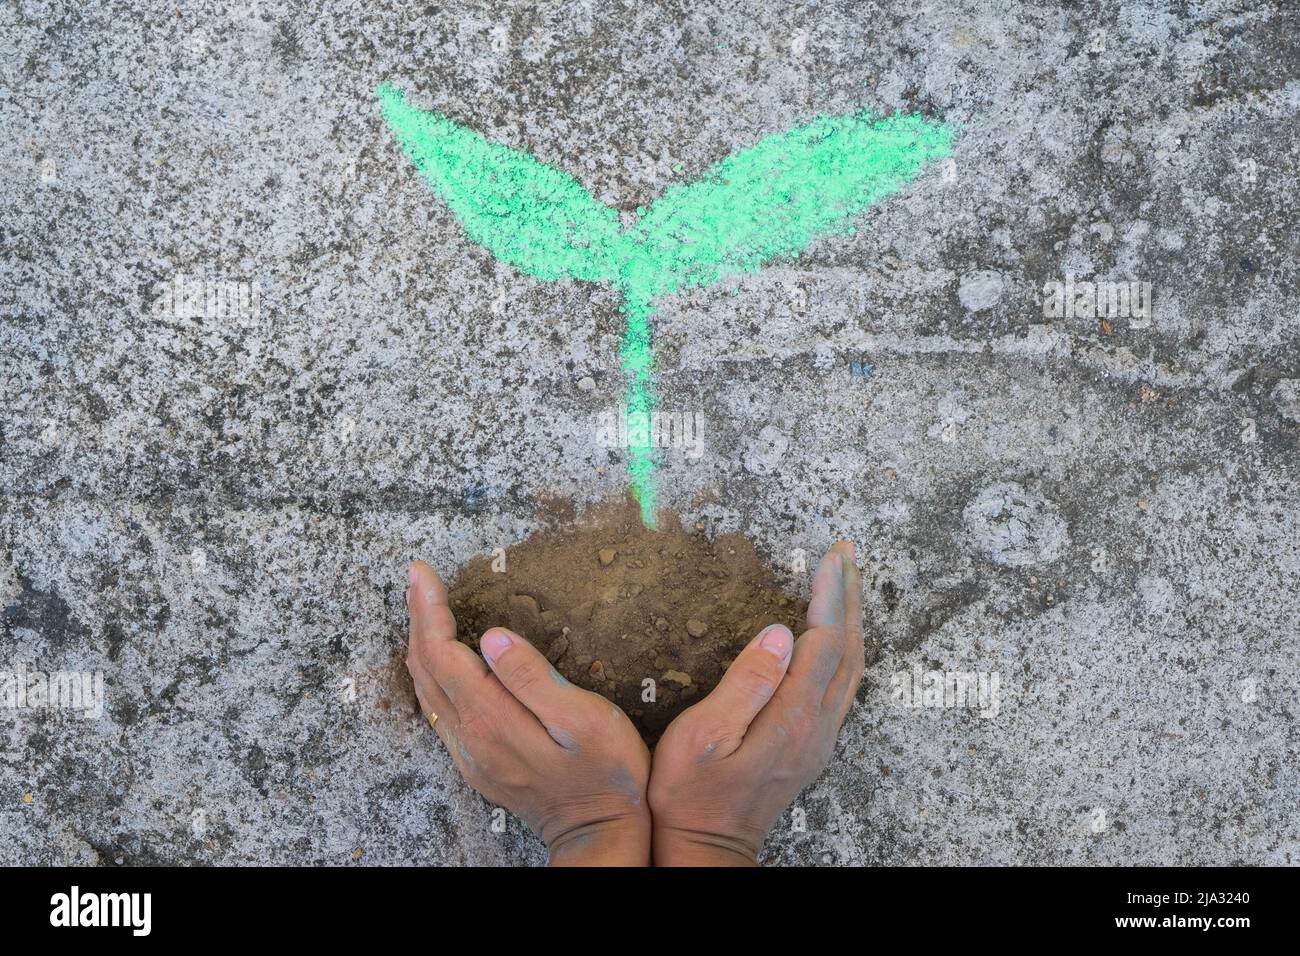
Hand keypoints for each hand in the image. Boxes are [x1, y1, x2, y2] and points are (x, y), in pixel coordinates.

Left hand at [405, 560, 651, 865]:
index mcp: (491, 719)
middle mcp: (469, 738)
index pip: (442, 653)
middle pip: (425, 669)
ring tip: (423, 606)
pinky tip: (442, 659)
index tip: (421, 571)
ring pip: (426, 691)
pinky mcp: (478, 762)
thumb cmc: (606, 772)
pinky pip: (439, 709)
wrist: (601, 832)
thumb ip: (533, 677)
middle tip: (417, 578)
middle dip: (417, 618)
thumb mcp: (584, 720)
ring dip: (421, 644)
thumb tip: (492, 635)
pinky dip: (432, 672)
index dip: (428, 609)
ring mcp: (470, 754)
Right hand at [648, 542, 863, 864]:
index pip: (824, 640)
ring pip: (852, 667)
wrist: (705, 847)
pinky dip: (844, 646)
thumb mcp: (703, 736)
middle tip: (847, 552)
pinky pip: (842, 683)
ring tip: (845, 580)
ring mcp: (819, 738)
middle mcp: (817, 726)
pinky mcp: (812, 745)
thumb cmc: (689, 794)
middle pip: (849, 648)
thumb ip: (747, 684)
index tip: (830, 555)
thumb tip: (781, 633)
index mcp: (792, 718)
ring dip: (852, 618)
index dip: (829, 594)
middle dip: (849, 595)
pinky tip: (833, 633)